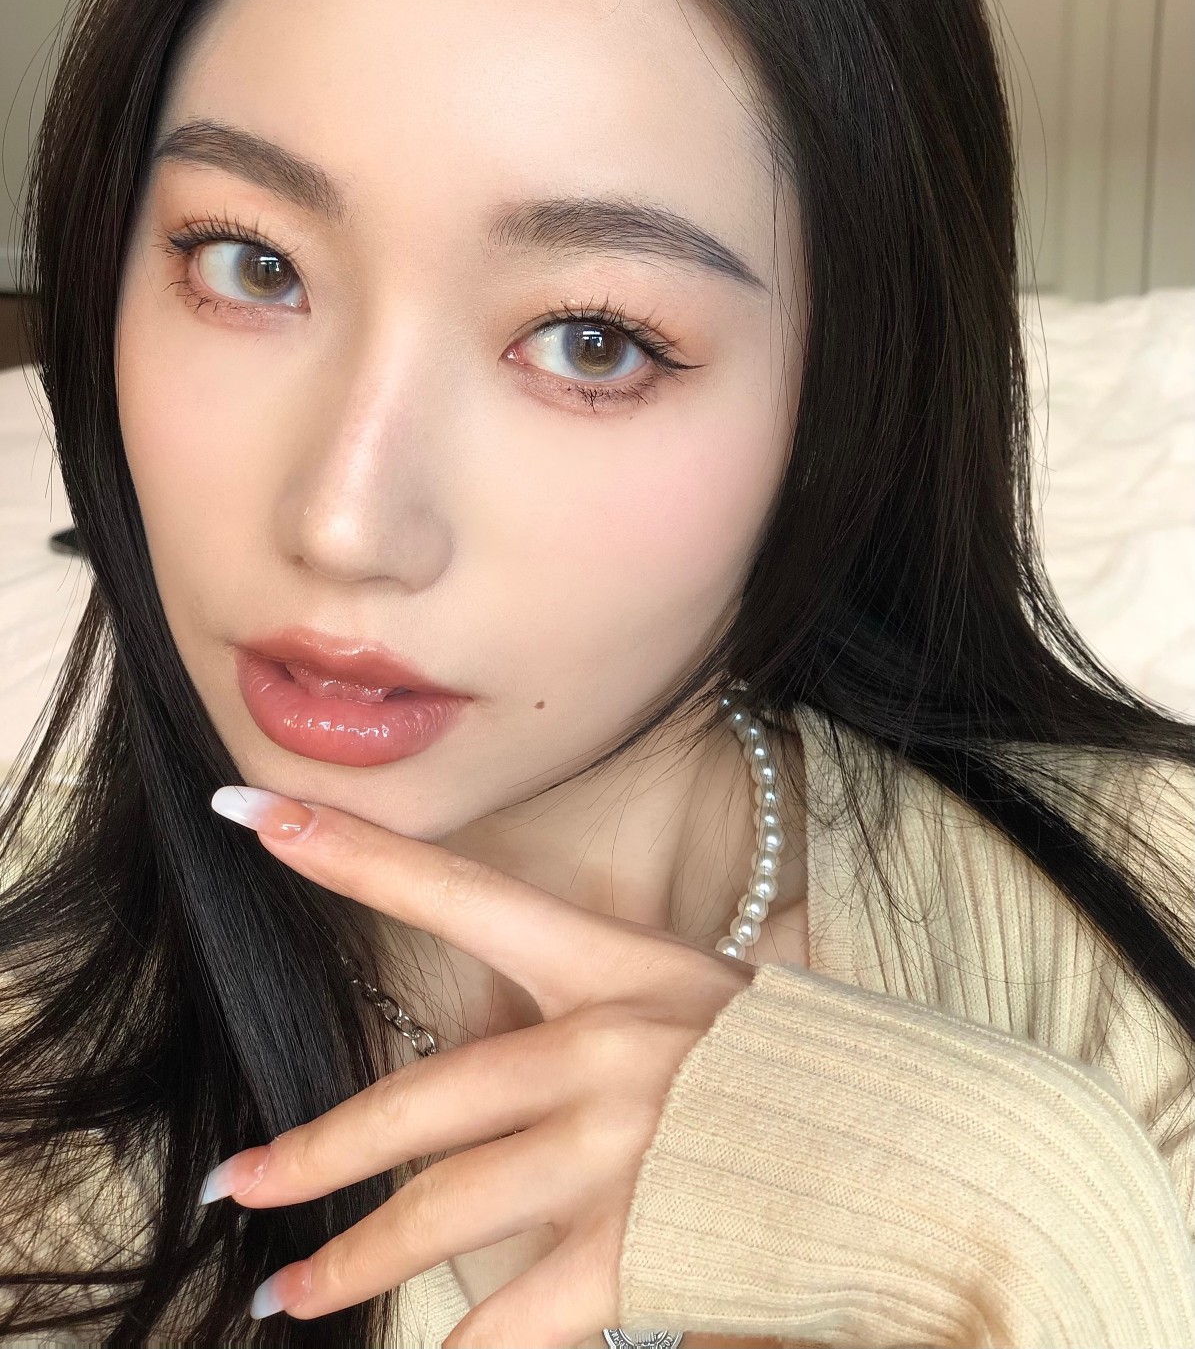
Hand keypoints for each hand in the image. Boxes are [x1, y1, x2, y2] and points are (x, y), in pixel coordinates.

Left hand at [204, 785, 756, 1348]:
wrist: (918, 1149)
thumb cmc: (803, 1068)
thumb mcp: (704, 1005)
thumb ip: (605, 1020)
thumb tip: (514, 1069)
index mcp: (616, 966)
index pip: (459, 894)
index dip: (351, 852)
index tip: (254, 812)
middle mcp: (603, 1045)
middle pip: (420, 1098)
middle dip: (316, 1149)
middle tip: (234, 1180)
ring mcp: (617, 1146)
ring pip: (441, 1210)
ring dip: (353, 1258)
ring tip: (289, 1293)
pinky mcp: (638, 1246)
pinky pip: (515, 1313)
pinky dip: (464, 1348)